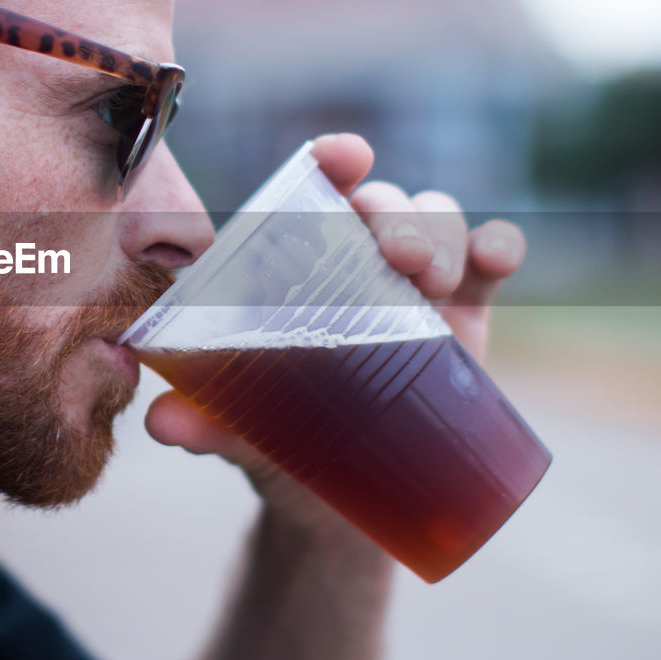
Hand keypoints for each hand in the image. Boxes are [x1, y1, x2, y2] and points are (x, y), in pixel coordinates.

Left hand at [144, 133, 526, 528]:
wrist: (337, 502)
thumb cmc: (274, 441)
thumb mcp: (235, 429)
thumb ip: (201, 420)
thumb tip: (161, 421)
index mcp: (295, 266)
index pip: (313, 191)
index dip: (332, 159)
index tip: (346, 157)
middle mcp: (357, 262)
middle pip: (382, 203)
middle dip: (393, 213)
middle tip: (395, 255)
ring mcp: (415, 286)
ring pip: (438, 221)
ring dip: (439, 233)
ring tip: (430, 278)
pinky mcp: (467, 316)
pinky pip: (489, 261)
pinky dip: (498, 246)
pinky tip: (497, 258)